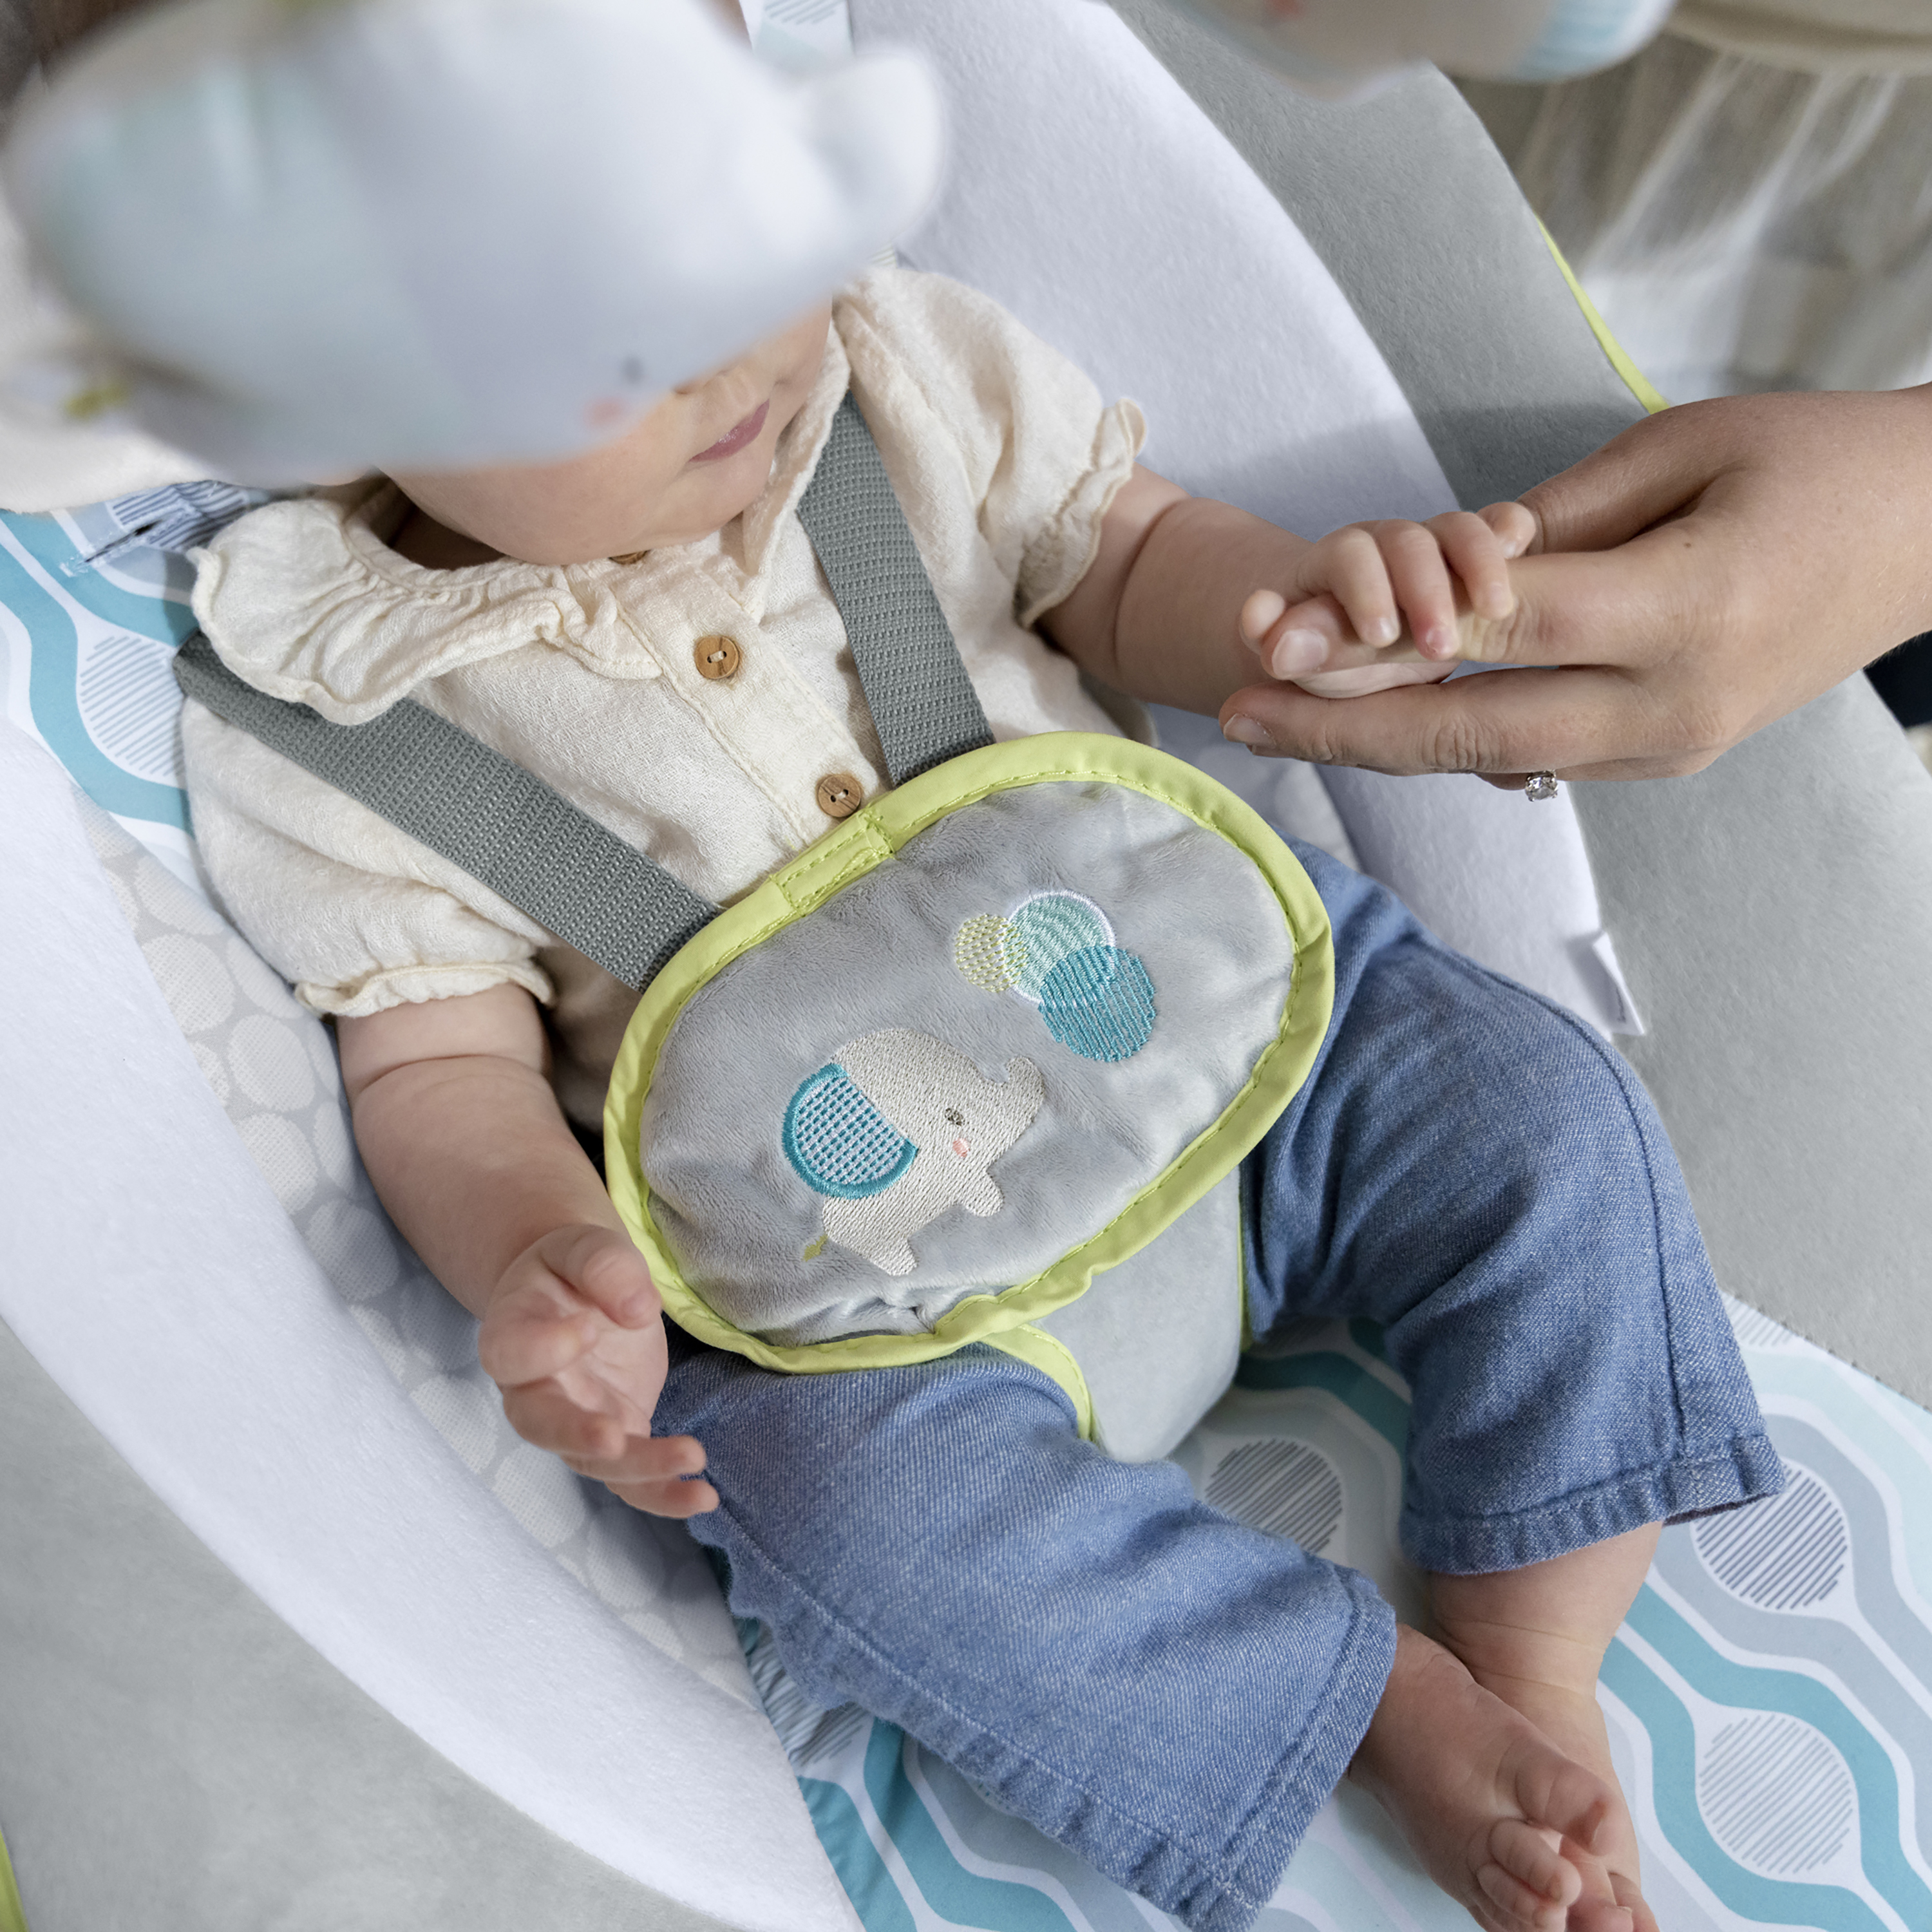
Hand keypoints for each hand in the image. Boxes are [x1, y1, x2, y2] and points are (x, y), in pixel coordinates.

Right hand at [478, 1224, 716, 1517]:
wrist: (579, 1288)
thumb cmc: (573, 1268)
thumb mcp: (584, 1247)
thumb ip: (603, 1266)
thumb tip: (636, 1309)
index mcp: (511, 1334)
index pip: (512, 1354)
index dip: (544, 1349)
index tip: (586, 1330)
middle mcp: (533, 1391)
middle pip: (542, 1426)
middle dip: (576, 1436)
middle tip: (612, 1437)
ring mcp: (574, 1421)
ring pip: (594, 1461)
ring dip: (641, 1467)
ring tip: (692, 1457)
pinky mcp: (615, 1434)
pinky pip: (630, 1478)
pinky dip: (663, 1492)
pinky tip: (703, 1497)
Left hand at [1217, 386, 1931, 782]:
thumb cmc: (1816, 461)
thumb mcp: (1684, 448)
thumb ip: (1556, 523)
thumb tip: (1438, 566)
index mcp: (1691, 609)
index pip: (1503, 633)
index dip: (1377, 638)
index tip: (1276, 639)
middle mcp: (1674, 704)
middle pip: (1475, 729)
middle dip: (1344, 727)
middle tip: (1237, 715)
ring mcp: (1668, 747)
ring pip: (1493, 756)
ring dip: (1378, 741)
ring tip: (1276, 721)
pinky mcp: (1662, 759)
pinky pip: (1533, 755)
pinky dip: (1445, 737)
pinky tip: (1368, 720)